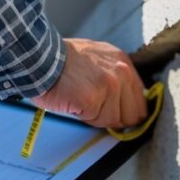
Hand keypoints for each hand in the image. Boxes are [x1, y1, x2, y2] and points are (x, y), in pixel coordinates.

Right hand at [32, 38, 146, 128]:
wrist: (39, 57)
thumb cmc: (63, 61)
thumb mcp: (98, 60)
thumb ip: (116, 79)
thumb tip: (126, 104)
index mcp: (123, 63)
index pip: (140, 100)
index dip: (128, 112)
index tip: (118, 114)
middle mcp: (120, 72)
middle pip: (132, 114)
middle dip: (115, 117)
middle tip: (95, 108)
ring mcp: (108, 85)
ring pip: (114, 120)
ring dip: (97, 117)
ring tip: (81, 99)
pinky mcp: (92, 98)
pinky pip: (97, 121)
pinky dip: (84, 116)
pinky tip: (74, 101)